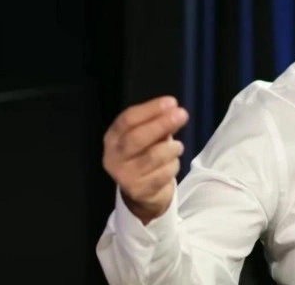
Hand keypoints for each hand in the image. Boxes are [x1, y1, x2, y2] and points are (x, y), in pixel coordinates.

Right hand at [102, 96, 188, 223]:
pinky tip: (172, 164)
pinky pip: (163, 174)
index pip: (128, 119)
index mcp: (113, 138)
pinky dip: (173, 166)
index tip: (172, 102)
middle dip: (162, 124)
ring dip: (171, 148)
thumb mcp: (148, 136)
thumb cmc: (145, 155)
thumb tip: (175, 110)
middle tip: (182, 114)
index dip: (150, 109)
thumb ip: (158, 123)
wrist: (142, 192)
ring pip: (153, 157)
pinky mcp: (139, 191)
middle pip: (137, 138)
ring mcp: (124, 176)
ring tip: (178, 146)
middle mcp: (114, 157)